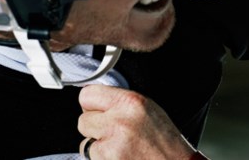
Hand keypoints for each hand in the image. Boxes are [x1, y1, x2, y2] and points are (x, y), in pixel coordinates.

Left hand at [77, 84, 199, 159]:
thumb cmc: (165, 141)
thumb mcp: (150, 109)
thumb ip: (122, 101)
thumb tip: (98, 101)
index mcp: (131, 102)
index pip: (88, 95)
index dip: (91, 104)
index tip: (97, 109)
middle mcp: (119, 121)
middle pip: (82, 120)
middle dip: (94, 126)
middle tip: (112, 131)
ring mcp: (111, 145)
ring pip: (85, 141)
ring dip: (97, 144)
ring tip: (120, 146)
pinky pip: (91, 156)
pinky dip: (101, 157)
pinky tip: (120, 155)